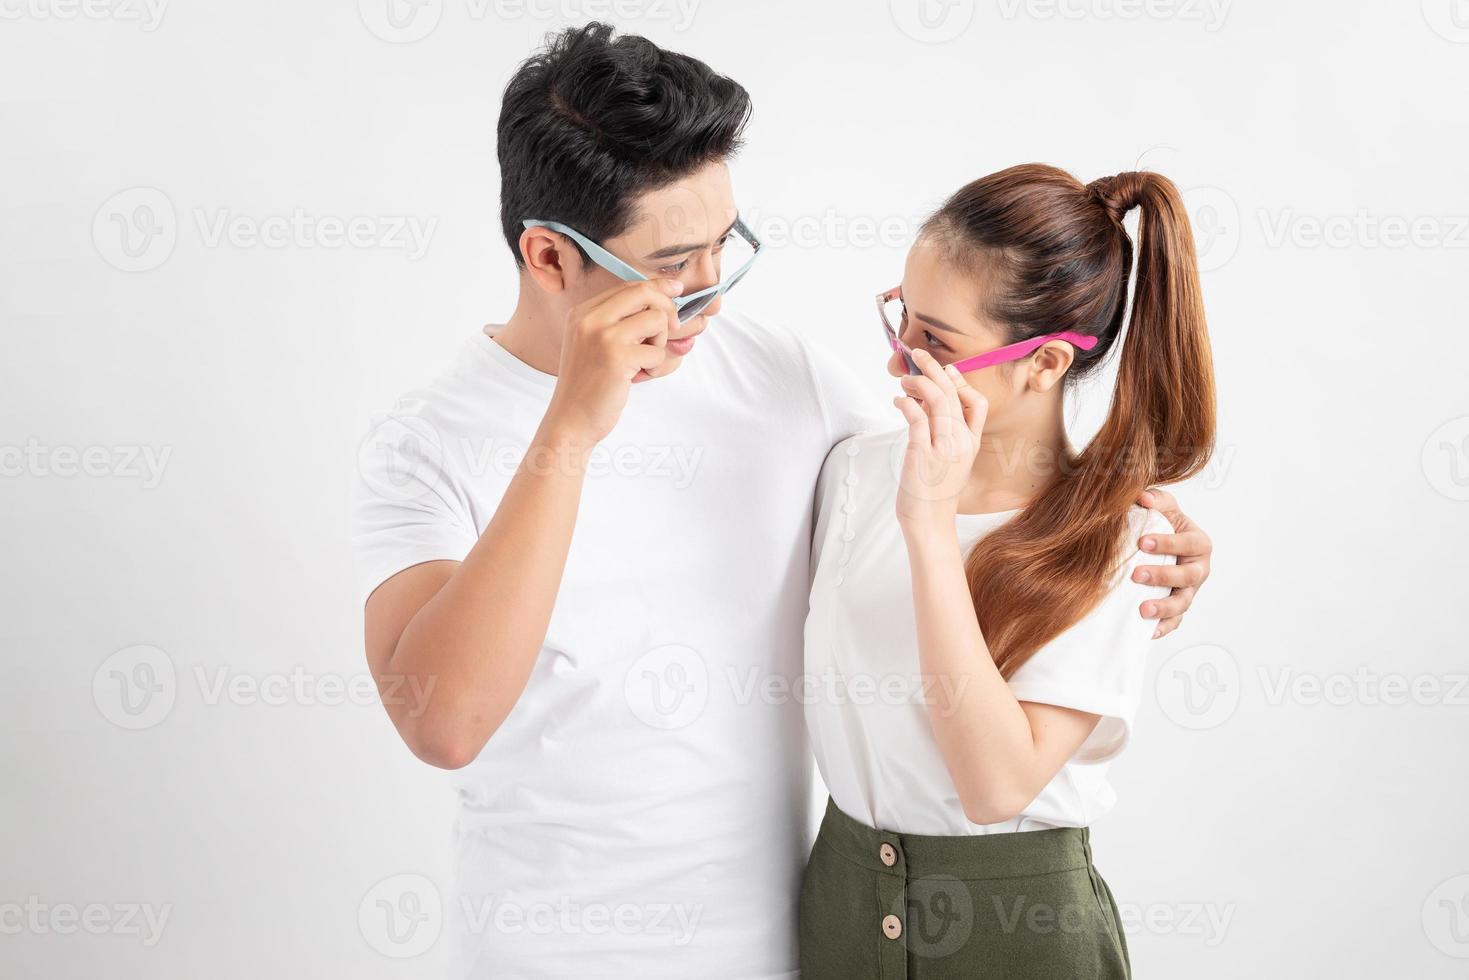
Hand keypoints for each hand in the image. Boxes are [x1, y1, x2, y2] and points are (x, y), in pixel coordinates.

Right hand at [543, 279, 682, 444]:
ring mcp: (602, 336)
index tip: (675, 289)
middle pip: (644, 293)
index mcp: (582, 312)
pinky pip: (657, 351)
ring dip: (660, 342)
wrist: (571, 420)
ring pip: (656, 319)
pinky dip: (654, 366)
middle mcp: (589, 318)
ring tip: (643, 361)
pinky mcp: (617, 357)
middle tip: (672, 329)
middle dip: (667, 309)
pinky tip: (638, 377)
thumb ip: (622, 322)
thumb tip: (668, 299)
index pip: (628, 286)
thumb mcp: (596, 344)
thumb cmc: (590, 385)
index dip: (657, 287)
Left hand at [893, 349, 986, 530]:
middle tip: (918, 355)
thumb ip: (944, 435)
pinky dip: (905, 403)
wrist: (929, 523)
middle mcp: (961, 443)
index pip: (978, 404)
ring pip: (936, 400)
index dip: (961, 381)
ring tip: (904, 380)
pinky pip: (916, 417)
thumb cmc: (934, 493)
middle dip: (934, 368)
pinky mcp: (922, 453)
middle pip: (952, 393)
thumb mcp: (950, 462)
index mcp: (971, 444)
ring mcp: (943, 448)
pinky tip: (897, 401)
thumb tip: (924, 405)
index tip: (946, 369)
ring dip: (917, 383)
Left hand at [1132, 487, 1211, 637]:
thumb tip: (1142, 497)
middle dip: (1164, 576)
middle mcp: (1199, 569)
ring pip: (1183, 603)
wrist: (1159, 546)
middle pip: (1188, 576)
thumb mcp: (1162, 506)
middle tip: (1137, 574)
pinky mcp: (1178, 608)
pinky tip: (1148, 631)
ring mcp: (1189, 591)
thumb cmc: (1162, 524)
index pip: (1188, 543)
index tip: (1142, 542)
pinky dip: (1163, 628)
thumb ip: (1155, 499)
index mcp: (1198, 543)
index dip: (1168, 543)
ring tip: (1142, 609)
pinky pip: (1174, 622)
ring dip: (1164, 608)